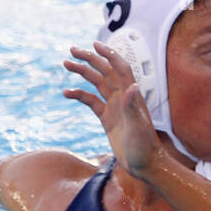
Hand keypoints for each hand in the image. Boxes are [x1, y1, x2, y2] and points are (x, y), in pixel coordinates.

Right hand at [62, 43, 162, 176]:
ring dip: (82, 73)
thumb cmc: (145, 147)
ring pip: (96, 84)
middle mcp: (123, 97)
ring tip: (66, 64)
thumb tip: (132, 86)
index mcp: (131, 95)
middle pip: (105, 71)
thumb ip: (133, 107)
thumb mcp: (138, 127)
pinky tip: (66, 92)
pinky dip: (79, 95)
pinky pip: (91, 102)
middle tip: (72, 50)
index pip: (120, 68)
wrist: (144, 165)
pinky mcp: (107, 119)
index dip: (109, 55)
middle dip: (90, 59)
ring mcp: (114, 107)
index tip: (94, 45)